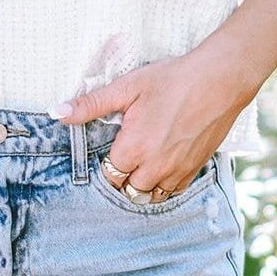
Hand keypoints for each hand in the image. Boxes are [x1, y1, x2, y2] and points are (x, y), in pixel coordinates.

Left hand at [57, 47, 252, 197]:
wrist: (219, 80)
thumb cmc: (172, 80)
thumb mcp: (127, 86)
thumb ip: (91, 104)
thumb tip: (57, 112)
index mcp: (133, 148)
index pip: (108, 174)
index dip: (106, 163)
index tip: (111, 148)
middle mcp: (155, 167)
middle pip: (128, 190)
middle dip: (122, 177)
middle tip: (125, 155)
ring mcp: (177, 171)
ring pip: (150, 195)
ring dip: (142, 184)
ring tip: (142, 163)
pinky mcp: (195, 169)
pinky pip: (173, 192)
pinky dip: (164, 185)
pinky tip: (162, 164)